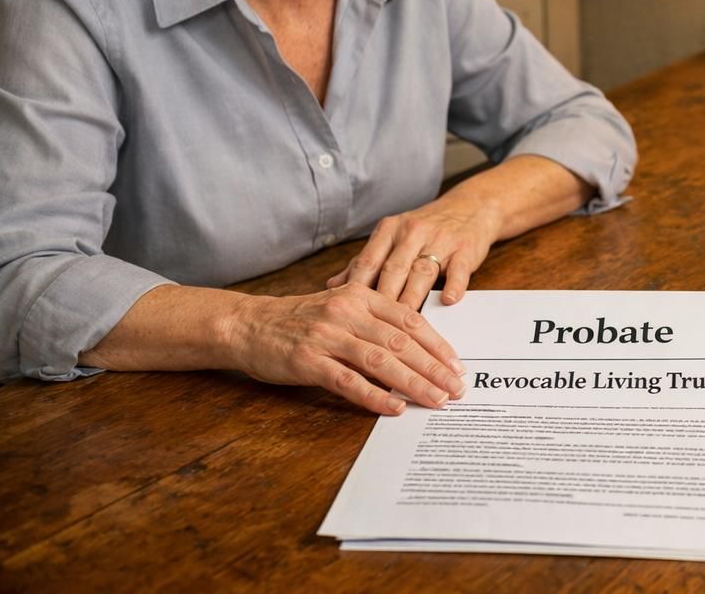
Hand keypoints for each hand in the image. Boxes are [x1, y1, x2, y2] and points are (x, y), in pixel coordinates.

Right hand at [231, 284, 466, 414]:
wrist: (247, 324)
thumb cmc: (300, 319)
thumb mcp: (342, 306)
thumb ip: (375, 321)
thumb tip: (417, 347)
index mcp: (361, 296)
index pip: (410, 320)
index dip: (437, 344)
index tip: (456, 365)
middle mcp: (348, 312)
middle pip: (401, 342)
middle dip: (433, 368)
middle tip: (456, 389)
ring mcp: (327, 336)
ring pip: (381, 361)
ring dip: (413, 383)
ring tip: (435, 400)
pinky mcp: (308, 361)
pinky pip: (348, 381)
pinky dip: (375, 396)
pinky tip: (394, 408)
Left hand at [326, 193, 497, 308]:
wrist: (472, 207)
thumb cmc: (427, 228)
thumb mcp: (394, 237)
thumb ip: (366, 261)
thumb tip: (332, 286)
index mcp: (390, 230)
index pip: (368, 262)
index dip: (355, 289)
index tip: (345, 315)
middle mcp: (413, 232)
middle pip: (393, 269)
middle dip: (382, 299)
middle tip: (372, 329)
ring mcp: (441, 240)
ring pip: (422, 271)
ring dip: (412, 297)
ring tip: (405, 324)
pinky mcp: (466, 249)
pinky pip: (458, 269)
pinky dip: (454, 285)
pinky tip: (448, 301)